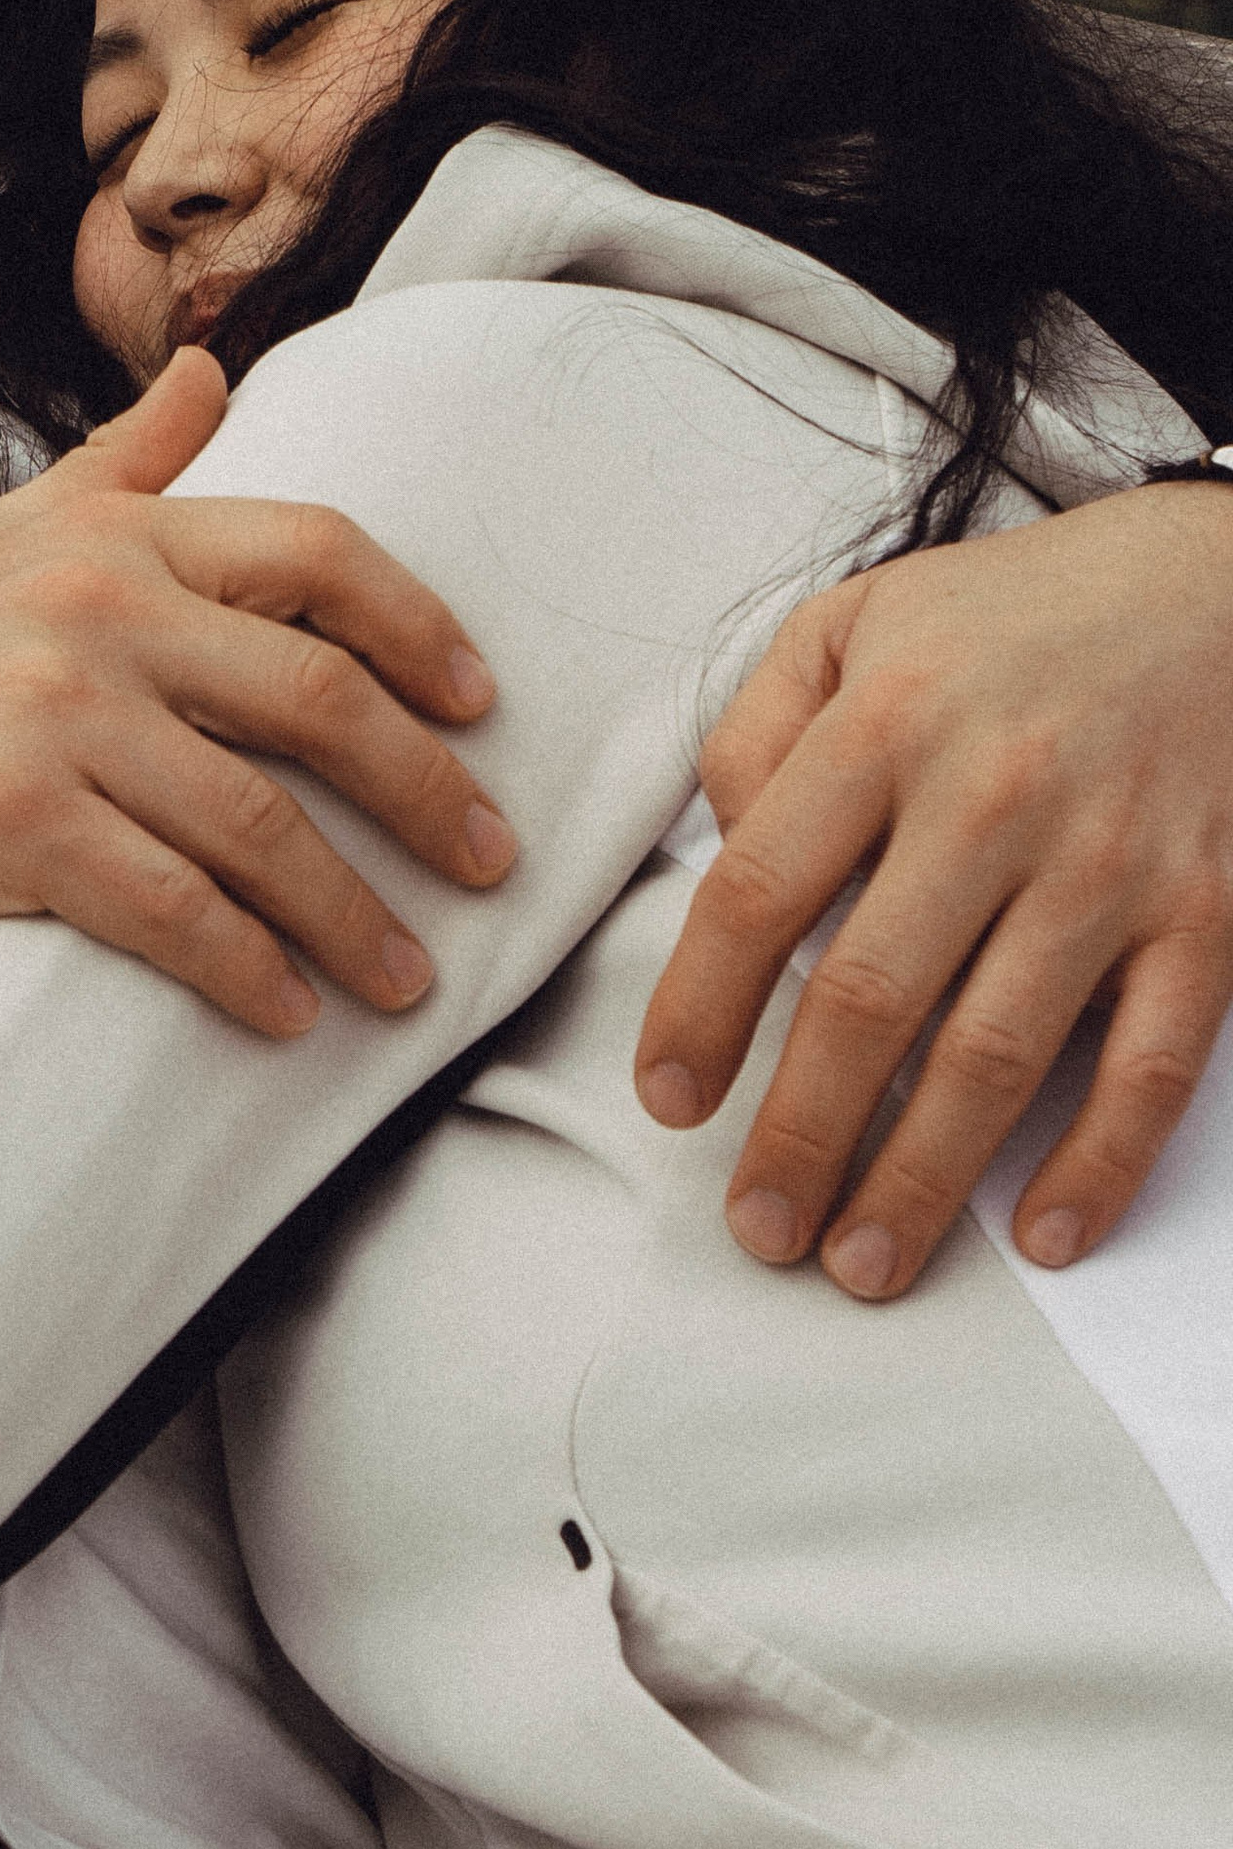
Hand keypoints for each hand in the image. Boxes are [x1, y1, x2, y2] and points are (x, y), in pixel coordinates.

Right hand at [0, 345, 507, 1038]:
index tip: (478, 700)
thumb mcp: (9, 523)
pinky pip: (166, 908)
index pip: (315, 550)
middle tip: (493, 861)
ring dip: (353, 913)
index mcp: (113, 534)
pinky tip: (285, 1009)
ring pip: (257, 823)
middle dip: (426, 789)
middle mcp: (95, 608)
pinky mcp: (5, 824)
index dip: (418, 624)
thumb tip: (215, 365)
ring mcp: (51, 717)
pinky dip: (243, 967)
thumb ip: (129, 457)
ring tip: (408, 977)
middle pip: (318, 696)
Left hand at [633, 486, 1232, 1297]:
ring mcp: (1107, 864)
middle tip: (758, 1228)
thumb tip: (726, 852)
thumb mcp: (850, 624)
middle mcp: (991, 796)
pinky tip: (1041, 1233)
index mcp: (885, 724)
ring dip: (919, 1178)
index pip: (759, 890)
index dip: (700, 1009)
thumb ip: (759, 731)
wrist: (1211, 585)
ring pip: (995, 1054)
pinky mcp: (1207, 915)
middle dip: (801, 1133)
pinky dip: (1098, 1162)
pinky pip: (1149, 1065)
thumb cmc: (1007, 620)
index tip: (669, 1099)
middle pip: (868, 998)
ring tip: (860, 1264)